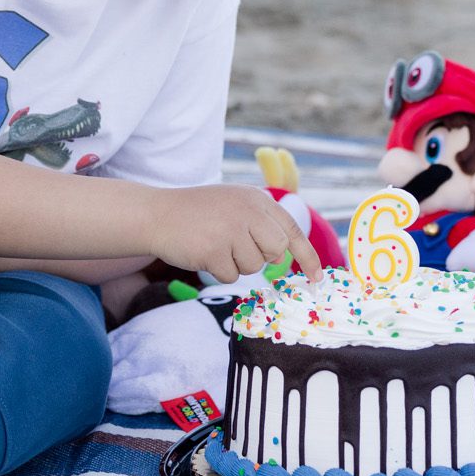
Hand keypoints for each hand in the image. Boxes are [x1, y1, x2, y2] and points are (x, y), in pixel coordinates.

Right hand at [146, 185, 322, 284]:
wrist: (157, 214)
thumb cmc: (197, 213)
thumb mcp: (234, 203)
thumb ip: (259, 221)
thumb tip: (283, 253)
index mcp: (256, 198)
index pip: (291, 229)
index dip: (307, 256)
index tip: (317, 277)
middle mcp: (248, 211)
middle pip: (276, 251)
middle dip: (260, 256)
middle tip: (235, 246)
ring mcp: (231, 230)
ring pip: (254, 267)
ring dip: (236, 264)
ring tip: (215, 244)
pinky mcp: (214, 250)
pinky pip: (232, 276)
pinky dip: (219, 271)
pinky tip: (203, 253)